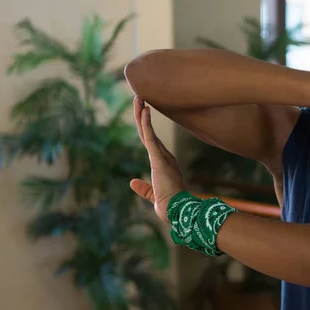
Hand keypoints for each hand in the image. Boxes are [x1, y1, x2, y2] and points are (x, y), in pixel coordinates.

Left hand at [130, 97, 187, 222]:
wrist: (176, 210)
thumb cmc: (169, 205)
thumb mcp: (153, 195)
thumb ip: (143, 188)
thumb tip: (132, 182)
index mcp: (163, 163)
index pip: (151, 141)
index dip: (146, 127)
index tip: (142, 112)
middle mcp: (164, 156)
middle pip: (148, 132)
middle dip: (142, 115)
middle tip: (139, 99)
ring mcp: (162, 156)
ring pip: (148, 131)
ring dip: (142, 114)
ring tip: (138, 99)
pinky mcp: (159, 159)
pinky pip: (151, 138)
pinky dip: (147, 124)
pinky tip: (144, 111)